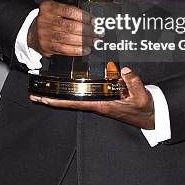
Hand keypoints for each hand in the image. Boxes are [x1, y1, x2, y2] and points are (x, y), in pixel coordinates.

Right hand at [27, 0, 97, 56]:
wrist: (30, 30)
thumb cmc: (48, 18)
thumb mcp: (55, 9)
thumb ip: (69, 11)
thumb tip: (90, 19)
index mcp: (49, 8)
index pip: (69, 11)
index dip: (84, 16)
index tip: (94, 21)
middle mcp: (46, 21)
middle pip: (70, 26)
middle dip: (87, 30)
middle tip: (98, 33)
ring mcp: (46, 34)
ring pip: (68, 38)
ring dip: (84, 40)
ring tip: (94, 41)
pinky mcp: (47, 46)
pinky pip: (65, 50)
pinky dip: (77, 50)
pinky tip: (85, 49)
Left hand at [29, 67, 154, 129]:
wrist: (150, 115)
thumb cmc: (143, 108)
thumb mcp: (142, 96)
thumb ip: (134, 82)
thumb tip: (124, 69)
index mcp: (102, 104)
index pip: (75, 102)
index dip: (58, 101)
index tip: (42, 98)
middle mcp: (97, 103)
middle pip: (70, 101)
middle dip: (52, 98)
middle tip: (34, 94)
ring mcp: (99, 101)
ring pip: (75, 98)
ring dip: (60, 95)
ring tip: (44, 90)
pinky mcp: (104, 98)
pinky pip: (84, 94)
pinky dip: (73, 91)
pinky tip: (67, 86)